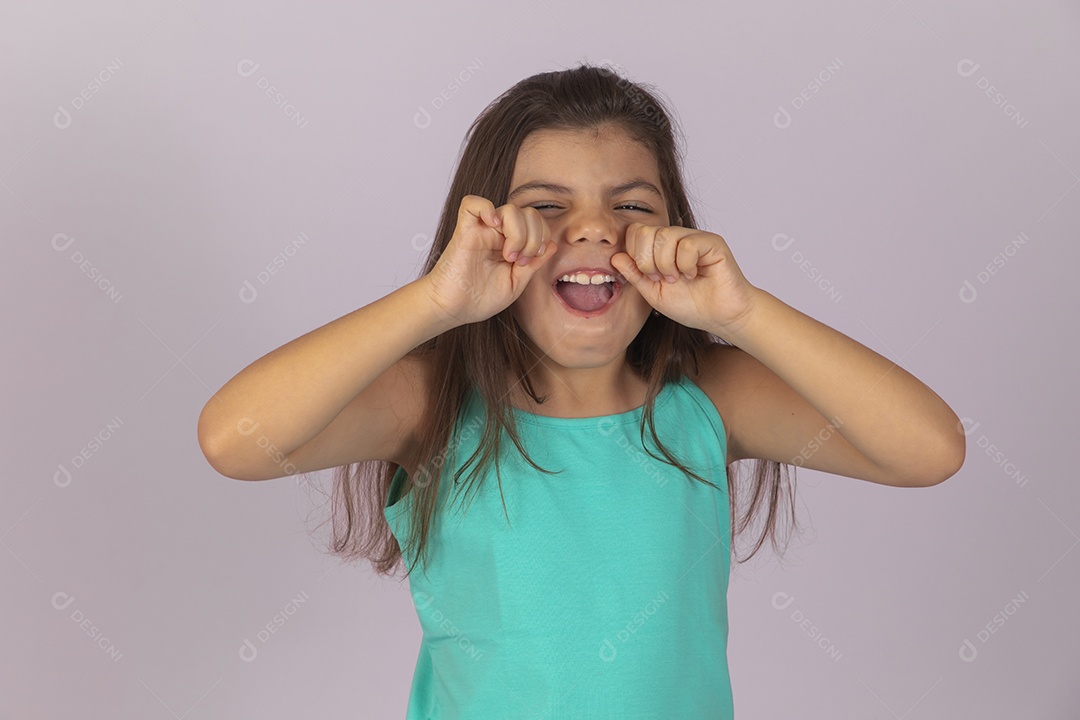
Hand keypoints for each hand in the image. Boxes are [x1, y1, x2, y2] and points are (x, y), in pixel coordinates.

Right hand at [424, 194, 557, 326]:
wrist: (453, 309)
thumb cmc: (480, 299)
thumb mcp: (516, 283)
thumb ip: (534, 264)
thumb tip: (553, 244)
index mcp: (512, 243)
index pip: (536, 222)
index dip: (542, 237)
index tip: (531, 260)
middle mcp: (498, 233)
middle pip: (528, 213)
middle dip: (533, 237)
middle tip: (519, 260)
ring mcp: (482, 230)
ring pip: (509, 209)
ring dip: (518, 233)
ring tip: (508, 256)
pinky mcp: (464, 230)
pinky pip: (473, 203)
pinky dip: (487, 208)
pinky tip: (493, 226)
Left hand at [610, 222, 759, 338]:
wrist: (720, 317)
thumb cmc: (691, 306)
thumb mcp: (652, 293)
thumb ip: (634, 274)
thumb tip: (615, 257)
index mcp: (659, 248)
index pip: (635, 232)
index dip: (635, 255)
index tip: (649, 276)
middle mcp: (675, 238)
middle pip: (646, 231)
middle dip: (648, 261)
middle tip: (664, 278)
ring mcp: (693, 238)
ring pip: (665, 236)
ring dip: (667, 265)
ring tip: (679, 278)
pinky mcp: (711, 242)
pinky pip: (687, 244)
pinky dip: (686, 265)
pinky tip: (694, 274)